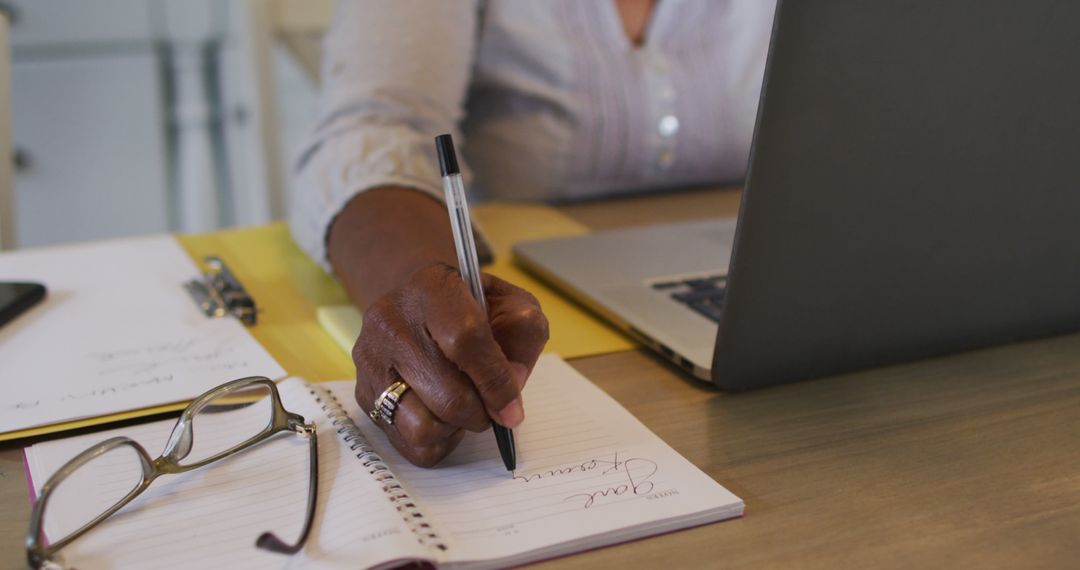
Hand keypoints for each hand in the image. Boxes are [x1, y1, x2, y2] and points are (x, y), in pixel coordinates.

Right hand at [353, 262, 548, 466]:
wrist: (421, 305)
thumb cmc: (473, 309)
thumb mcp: (510, 305)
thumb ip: (522, 337)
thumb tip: (509, 388)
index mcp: (433, 287)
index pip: (465, 340)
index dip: (495, 381)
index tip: (512, 407)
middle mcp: (391, 320)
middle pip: (447, 395)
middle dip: (481, 412)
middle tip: (491, 405)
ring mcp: (371, 360)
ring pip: (421, 426)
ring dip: (455, 428)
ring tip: (464, 407)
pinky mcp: (363, 393)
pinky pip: (409, 444)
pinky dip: (437, 441)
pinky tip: (444, 416)